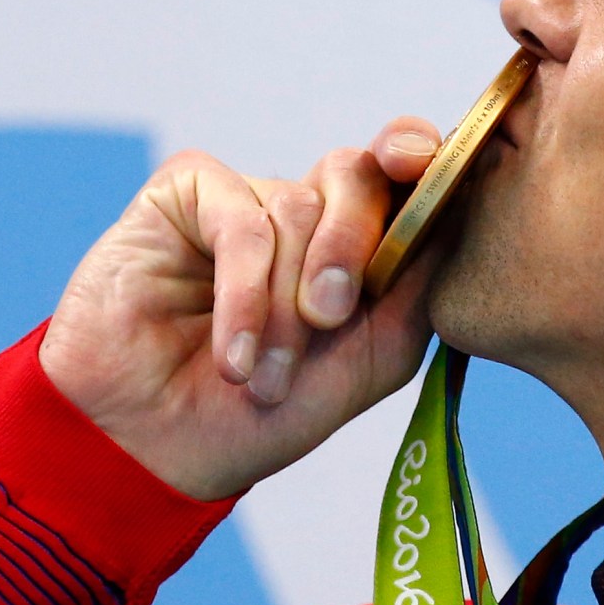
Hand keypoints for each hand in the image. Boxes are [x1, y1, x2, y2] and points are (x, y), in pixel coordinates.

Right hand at [38, 119, 443, 500]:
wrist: (152, 449)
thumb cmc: (256, 416)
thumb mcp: (366, 362)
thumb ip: (415, 291)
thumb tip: (451, 215)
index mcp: (347, 243)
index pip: (397, 174)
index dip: (418, 155)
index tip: (426, 166)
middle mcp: (296, 212)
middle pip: (354, 176)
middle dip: (351, 247)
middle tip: (329, 317)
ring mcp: (237, 200)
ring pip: (295, 209)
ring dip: (283, 307)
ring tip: (260, 376)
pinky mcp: (180, 197)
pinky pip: (237, 218)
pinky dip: (243, 291)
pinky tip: (232, 355)